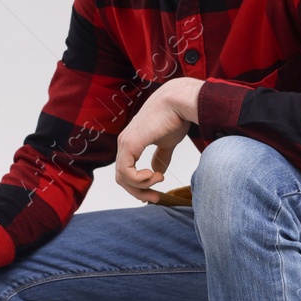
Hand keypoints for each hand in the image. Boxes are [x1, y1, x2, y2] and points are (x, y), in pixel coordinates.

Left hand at [116, 78, 201, 202]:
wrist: (178, 102)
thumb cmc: (175, 117)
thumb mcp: (167, 143)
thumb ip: (161, 157)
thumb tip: (158, 171)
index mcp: (131, 143)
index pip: (126, 172)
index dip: (139, 186)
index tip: (155, 193)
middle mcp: (124, 143)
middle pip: (122, 178)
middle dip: (138, 191)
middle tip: (155, 197)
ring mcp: (125, 143)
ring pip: (122, 177)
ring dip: (141, 186)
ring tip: (158, 180)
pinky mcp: (130, 144)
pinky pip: (126, 172)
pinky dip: (139, 179)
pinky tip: (154, 175)